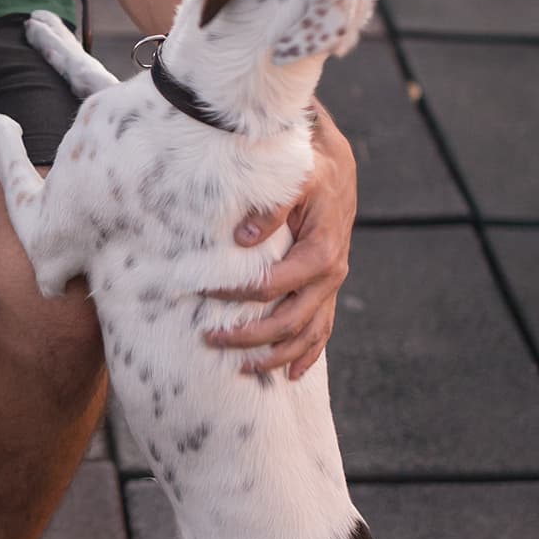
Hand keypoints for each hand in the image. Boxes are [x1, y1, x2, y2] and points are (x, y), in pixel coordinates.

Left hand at [199, 105, 356, 380]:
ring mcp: (331, 286)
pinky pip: (322, 329)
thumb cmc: (307, 168)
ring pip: (308, 334)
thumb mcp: (292, 177)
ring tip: (243, 368)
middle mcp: (330, 275)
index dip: (236, 294)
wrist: (335, 164)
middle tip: (211, 341)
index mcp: (320, 251)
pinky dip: (307, 354)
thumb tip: (244, 240)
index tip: (203, 294)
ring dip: (276, 356)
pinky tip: (291, 374)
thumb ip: (271, 206)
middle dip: (251, 337)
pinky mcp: (328, 288)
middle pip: (290, 321)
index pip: (272, 285)